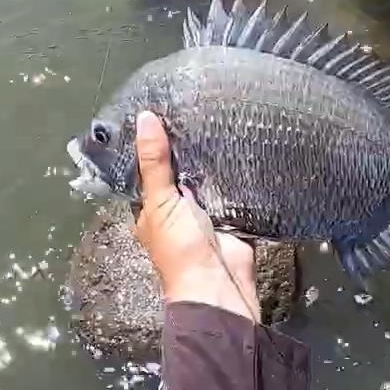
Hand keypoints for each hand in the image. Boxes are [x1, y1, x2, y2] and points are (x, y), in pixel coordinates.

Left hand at [132, 110, 260, 322]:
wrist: (219, 285)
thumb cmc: (179, 247)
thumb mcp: (161, 201)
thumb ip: (154, 162)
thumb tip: (145, 117)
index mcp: (151, 208)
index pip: (149, 168)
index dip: (153, 142)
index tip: (163, 106)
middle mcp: (177, 208)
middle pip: (181, 171)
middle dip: (188, 147)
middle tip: (197, 104)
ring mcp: (206, 212)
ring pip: (209, 177)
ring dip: (215, 157)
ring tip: (222, 114)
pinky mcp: (234, 215)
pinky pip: (235, 189)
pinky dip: (238, 172)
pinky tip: (244, 143)